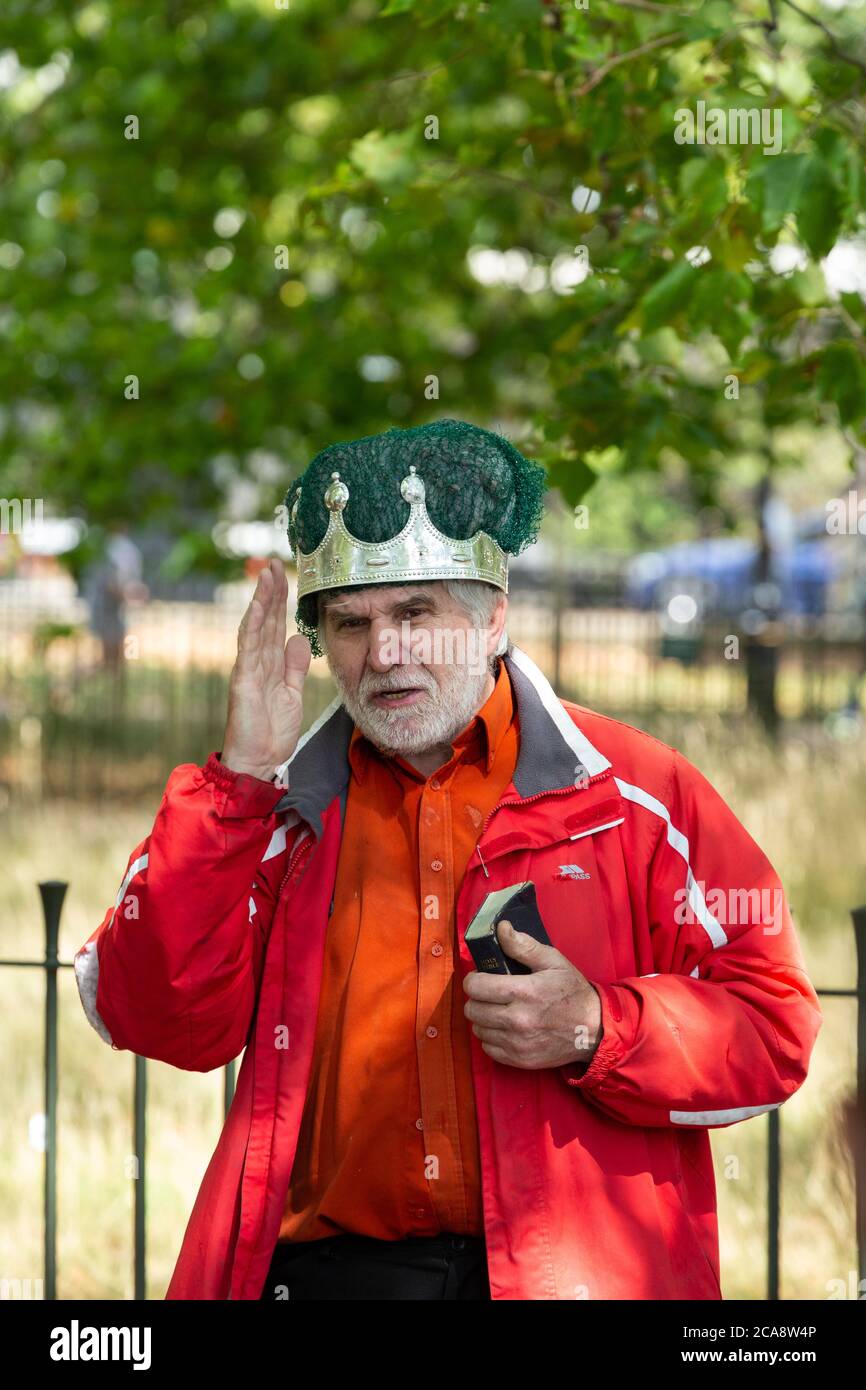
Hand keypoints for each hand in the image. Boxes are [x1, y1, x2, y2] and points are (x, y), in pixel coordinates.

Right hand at [221, 558, 311, 779]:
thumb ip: (295, 666)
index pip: (275, 627)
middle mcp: (256, 662)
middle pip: (264, 620)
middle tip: (274, 564)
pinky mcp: (242, 680)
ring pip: (255, 627)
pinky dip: (253, 626)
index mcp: (269, 665)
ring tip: (266, 575)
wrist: (258, 760)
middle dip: (269, 592)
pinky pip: (248, 648)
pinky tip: (258, 607)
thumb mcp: (292, 693)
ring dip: (261, 601)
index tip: (285, 577)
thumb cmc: (271, 732)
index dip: (280, 602)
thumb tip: (299, 638)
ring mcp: (247, 669)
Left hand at [462, 920, 602, 1069]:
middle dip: (476, 998)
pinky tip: (505, 1028)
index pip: (476, 986)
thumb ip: (524, 946)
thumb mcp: (553, 961)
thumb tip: (502, 929)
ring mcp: (517, 1043)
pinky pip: (488, 1048)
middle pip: (472, 1009)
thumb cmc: (572, 992)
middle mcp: (518, 1020)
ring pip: (478, 1029)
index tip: (481, 977)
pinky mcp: (519, 1060)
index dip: (473, 979)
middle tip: (489, 993)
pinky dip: (491, 1038)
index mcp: (525, 992)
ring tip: (498, 1010)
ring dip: (483, 1019)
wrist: (593, 1030)